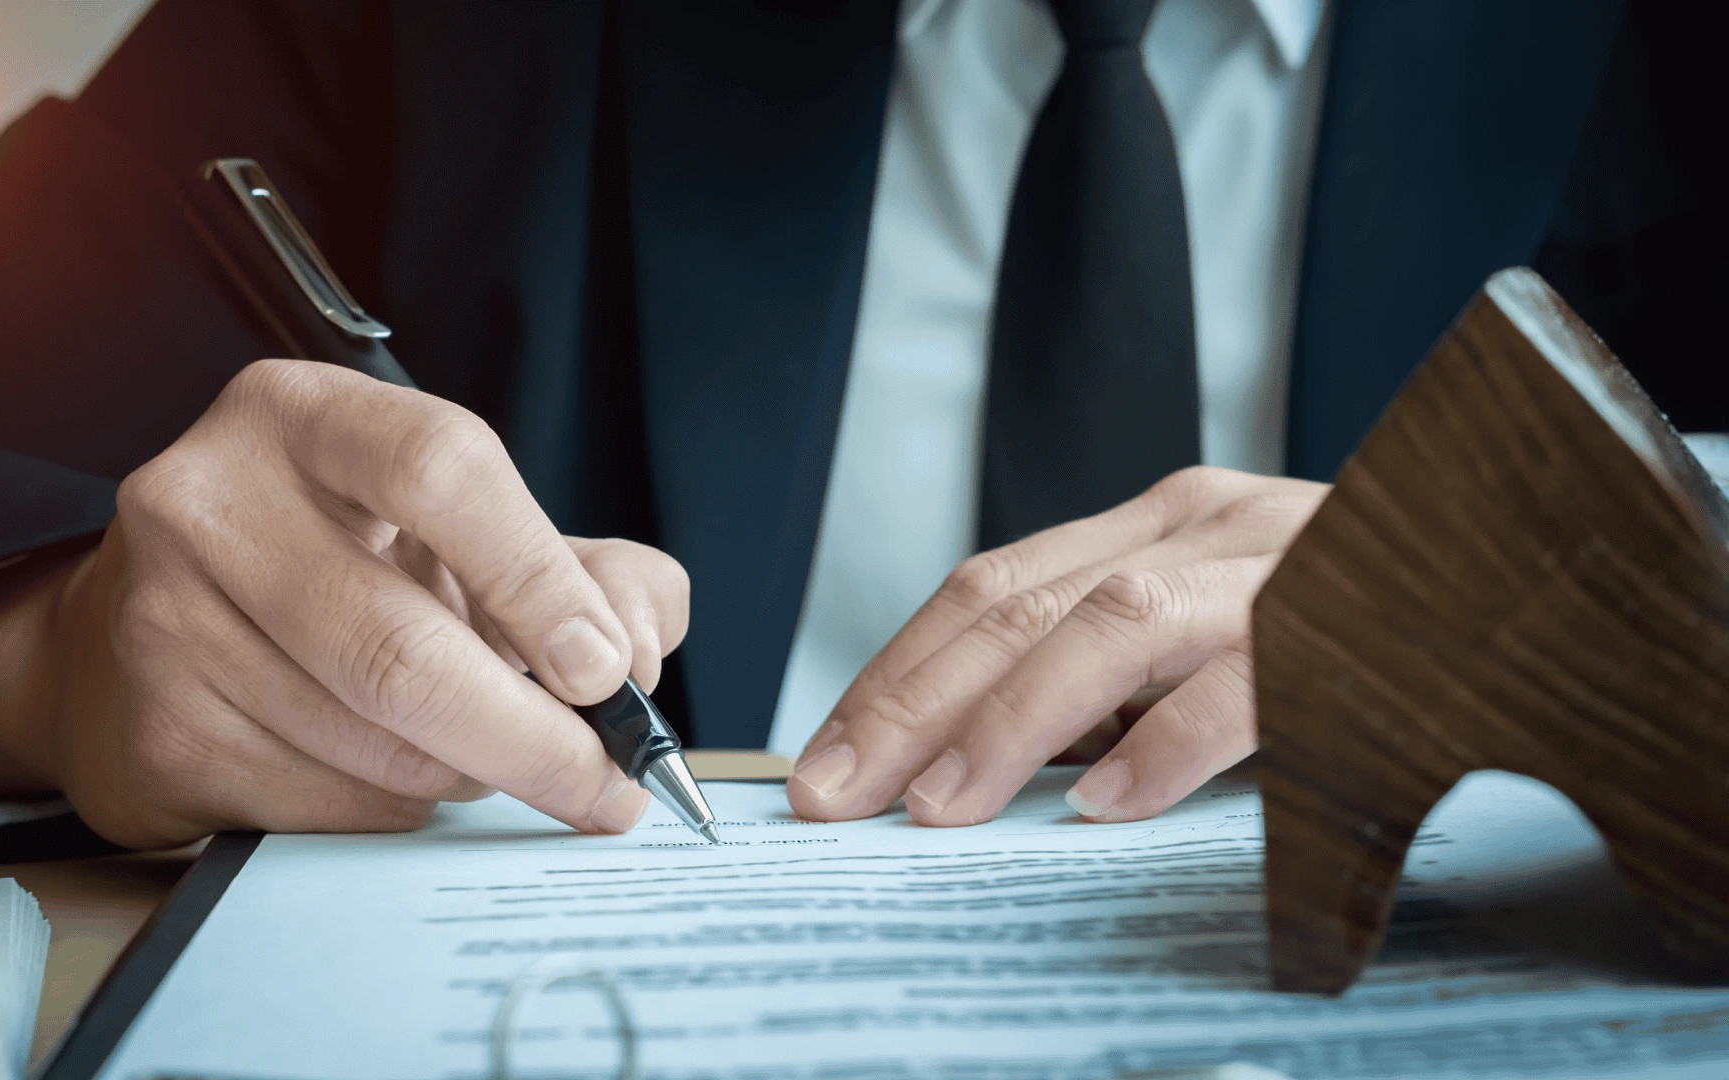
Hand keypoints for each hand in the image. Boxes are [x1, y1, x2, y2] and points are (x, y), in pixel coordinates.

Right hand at [0, 360, 687, 848]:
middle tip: (606, 786)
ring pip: (375, 741)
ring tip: (488, 755)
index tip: (605, 669)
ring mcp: (168, 617)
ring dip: (469, 773)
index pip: (439, 468)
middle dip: (534, 738)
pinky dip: (398, 808)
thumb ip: (588, 569)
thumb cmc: (338, 569)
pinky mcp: (159, 728)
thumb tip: (638, 648)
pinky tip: (397, 774)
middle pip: (402, 646)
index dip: (536, 577)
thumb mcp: (465, 533)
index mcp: (306, 416)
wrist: (141, 644)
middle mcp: (214, 499)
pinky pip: (327, 803)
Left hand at [785, 466, 1326, 827]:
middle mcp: (1201, 523)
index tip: (825, 756)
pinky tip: (1112, 806)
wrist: (1529, 550)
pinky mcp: (1352, 618)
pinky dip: (1172, 743)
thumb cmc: (1349, 613)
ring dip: (1011, 722)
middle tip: (836, 795)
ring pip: (1111, 623)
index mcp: (1154, 521)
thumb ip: (1115, 672)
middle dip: (909, 702)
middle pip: (1017, 601)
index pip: (991, 585)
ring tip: (939, 808)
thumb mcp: (1214, 625)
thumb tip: (970, 765)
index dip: (895, 669)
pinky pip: (1252, 680)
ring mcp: (1276, 561)